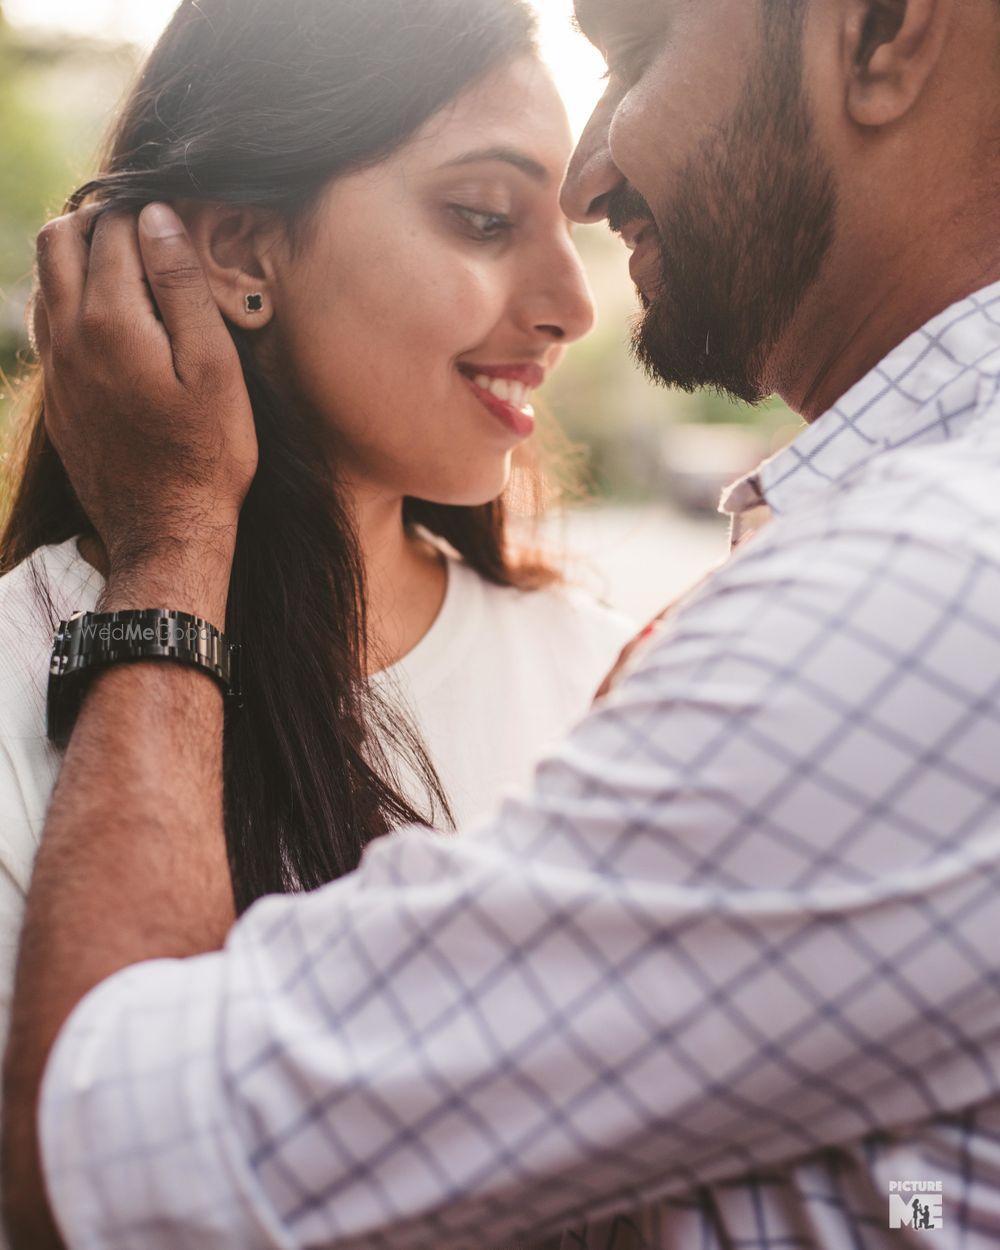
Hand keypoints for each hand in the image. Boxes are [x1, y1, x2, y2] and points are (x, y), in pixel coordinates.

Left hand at [32, 203, 256, 609]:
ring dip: (78, 258)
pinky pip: (47, 327)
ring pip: (44, 281)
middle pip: (58, 241)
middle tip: (142, 231)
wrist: (166, 531)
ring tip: (125, 267)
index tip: (173, 217)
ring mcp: (56, 371)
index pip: (113, 230)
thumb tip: (157, 218)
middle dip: (97, 220)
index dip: (144, 212)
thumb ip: (182, 287)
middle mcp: (69, 337)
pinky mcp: (56, 400)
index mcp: (111, 320)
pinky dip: (71, 301)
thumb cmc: (207, 453)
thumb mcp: (214, 368)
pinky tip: (108, 319)